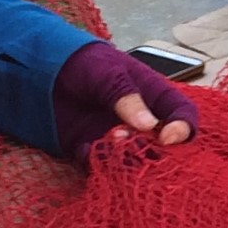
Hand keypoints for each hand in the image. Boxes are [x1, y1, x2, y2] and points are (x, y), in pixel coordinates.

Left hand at [52, 41, 197, 162]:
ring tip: (110, 140)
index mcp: (155, 97)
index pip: (182, 115)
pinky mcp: (92, 149)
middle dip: (153, 150)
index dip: (183, 129)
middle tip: (132, 141)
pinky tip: (86, 149)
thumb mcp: (108, 71)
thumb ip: (127, 96)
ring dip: (126, 158)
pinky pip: (101, 166)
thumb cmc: (85, 62)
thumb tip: (149, 126)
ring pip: (134, 161)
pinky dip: (97, 163)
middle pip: (163, 147)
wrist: (44, 67)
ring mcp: (118, 137)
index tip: (167, 137)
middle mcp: (141, 122)